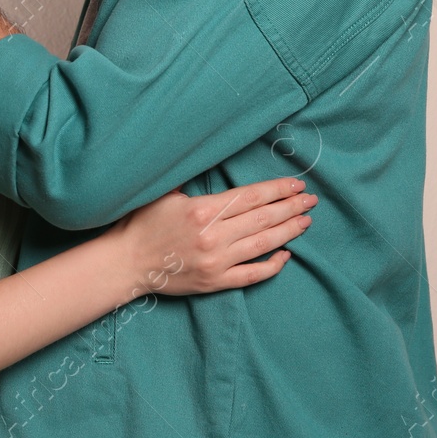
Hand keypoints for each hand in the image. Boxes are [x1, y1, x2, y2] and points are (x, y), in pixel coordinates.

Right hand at [106, 177, 314, 298]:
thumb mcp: (165, 192)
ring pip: (262, 245)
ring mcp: (216, 262)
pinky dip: (271, 266)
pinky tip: (286, 255)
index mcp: (203, 210)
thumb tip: (210, 155)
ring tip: (305, 221)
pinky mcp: (214, 283)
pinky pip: (251, 275)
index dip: (277, 190)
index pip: (251, 197)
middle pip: (262, 219)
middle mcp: (213, 237)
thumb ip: (192, 178)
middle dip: (290, 208)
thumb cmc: (142, 223)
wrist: (125, 263)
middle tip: (311, 200)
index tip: (296, 184)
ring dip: (288, 232)